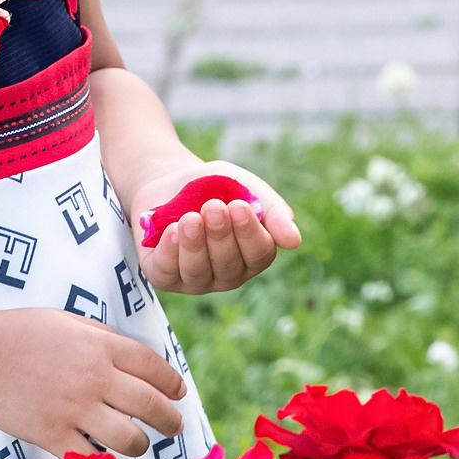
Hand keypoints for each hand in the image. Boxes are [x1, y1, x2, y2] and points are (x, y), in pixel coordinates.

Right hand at [0, 309, 186, 458]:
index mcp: (102, 347)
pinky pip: (89, 458)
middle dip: (169, 420)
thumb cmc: (18, 333)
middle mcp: (95, 378)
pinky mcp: (52, 434)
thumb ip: (103, 338)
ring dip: (141, 444)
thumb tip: (133, 359)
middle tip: (173, 427)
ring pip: (128, 438)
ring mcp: (75, 409)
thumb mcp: (68, 322)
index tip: (177, 393)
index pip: (154, 368)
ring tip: (139, 445)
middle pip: (150, 406)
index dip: (171, 383)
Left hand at [140, 166, 300, 295]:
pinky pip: (167, 272)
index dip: (249, 233)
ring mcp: (195, 279)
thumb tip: (294, 241)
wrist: (172, 179)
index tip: (238, 206)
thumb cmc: (217, 187)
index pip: (259, 255)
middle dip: (220, 235)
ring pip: (198, 272)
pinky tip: (171, 230)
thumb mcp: (247, 188)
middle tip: (213, 206)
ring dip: (194, 245)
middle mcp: (226, 274)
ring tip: (190, 218)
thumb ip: (273, 212)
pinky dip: (169, 251)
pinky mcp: (164, 276)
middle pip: (228, 265)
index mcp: (252, 255)